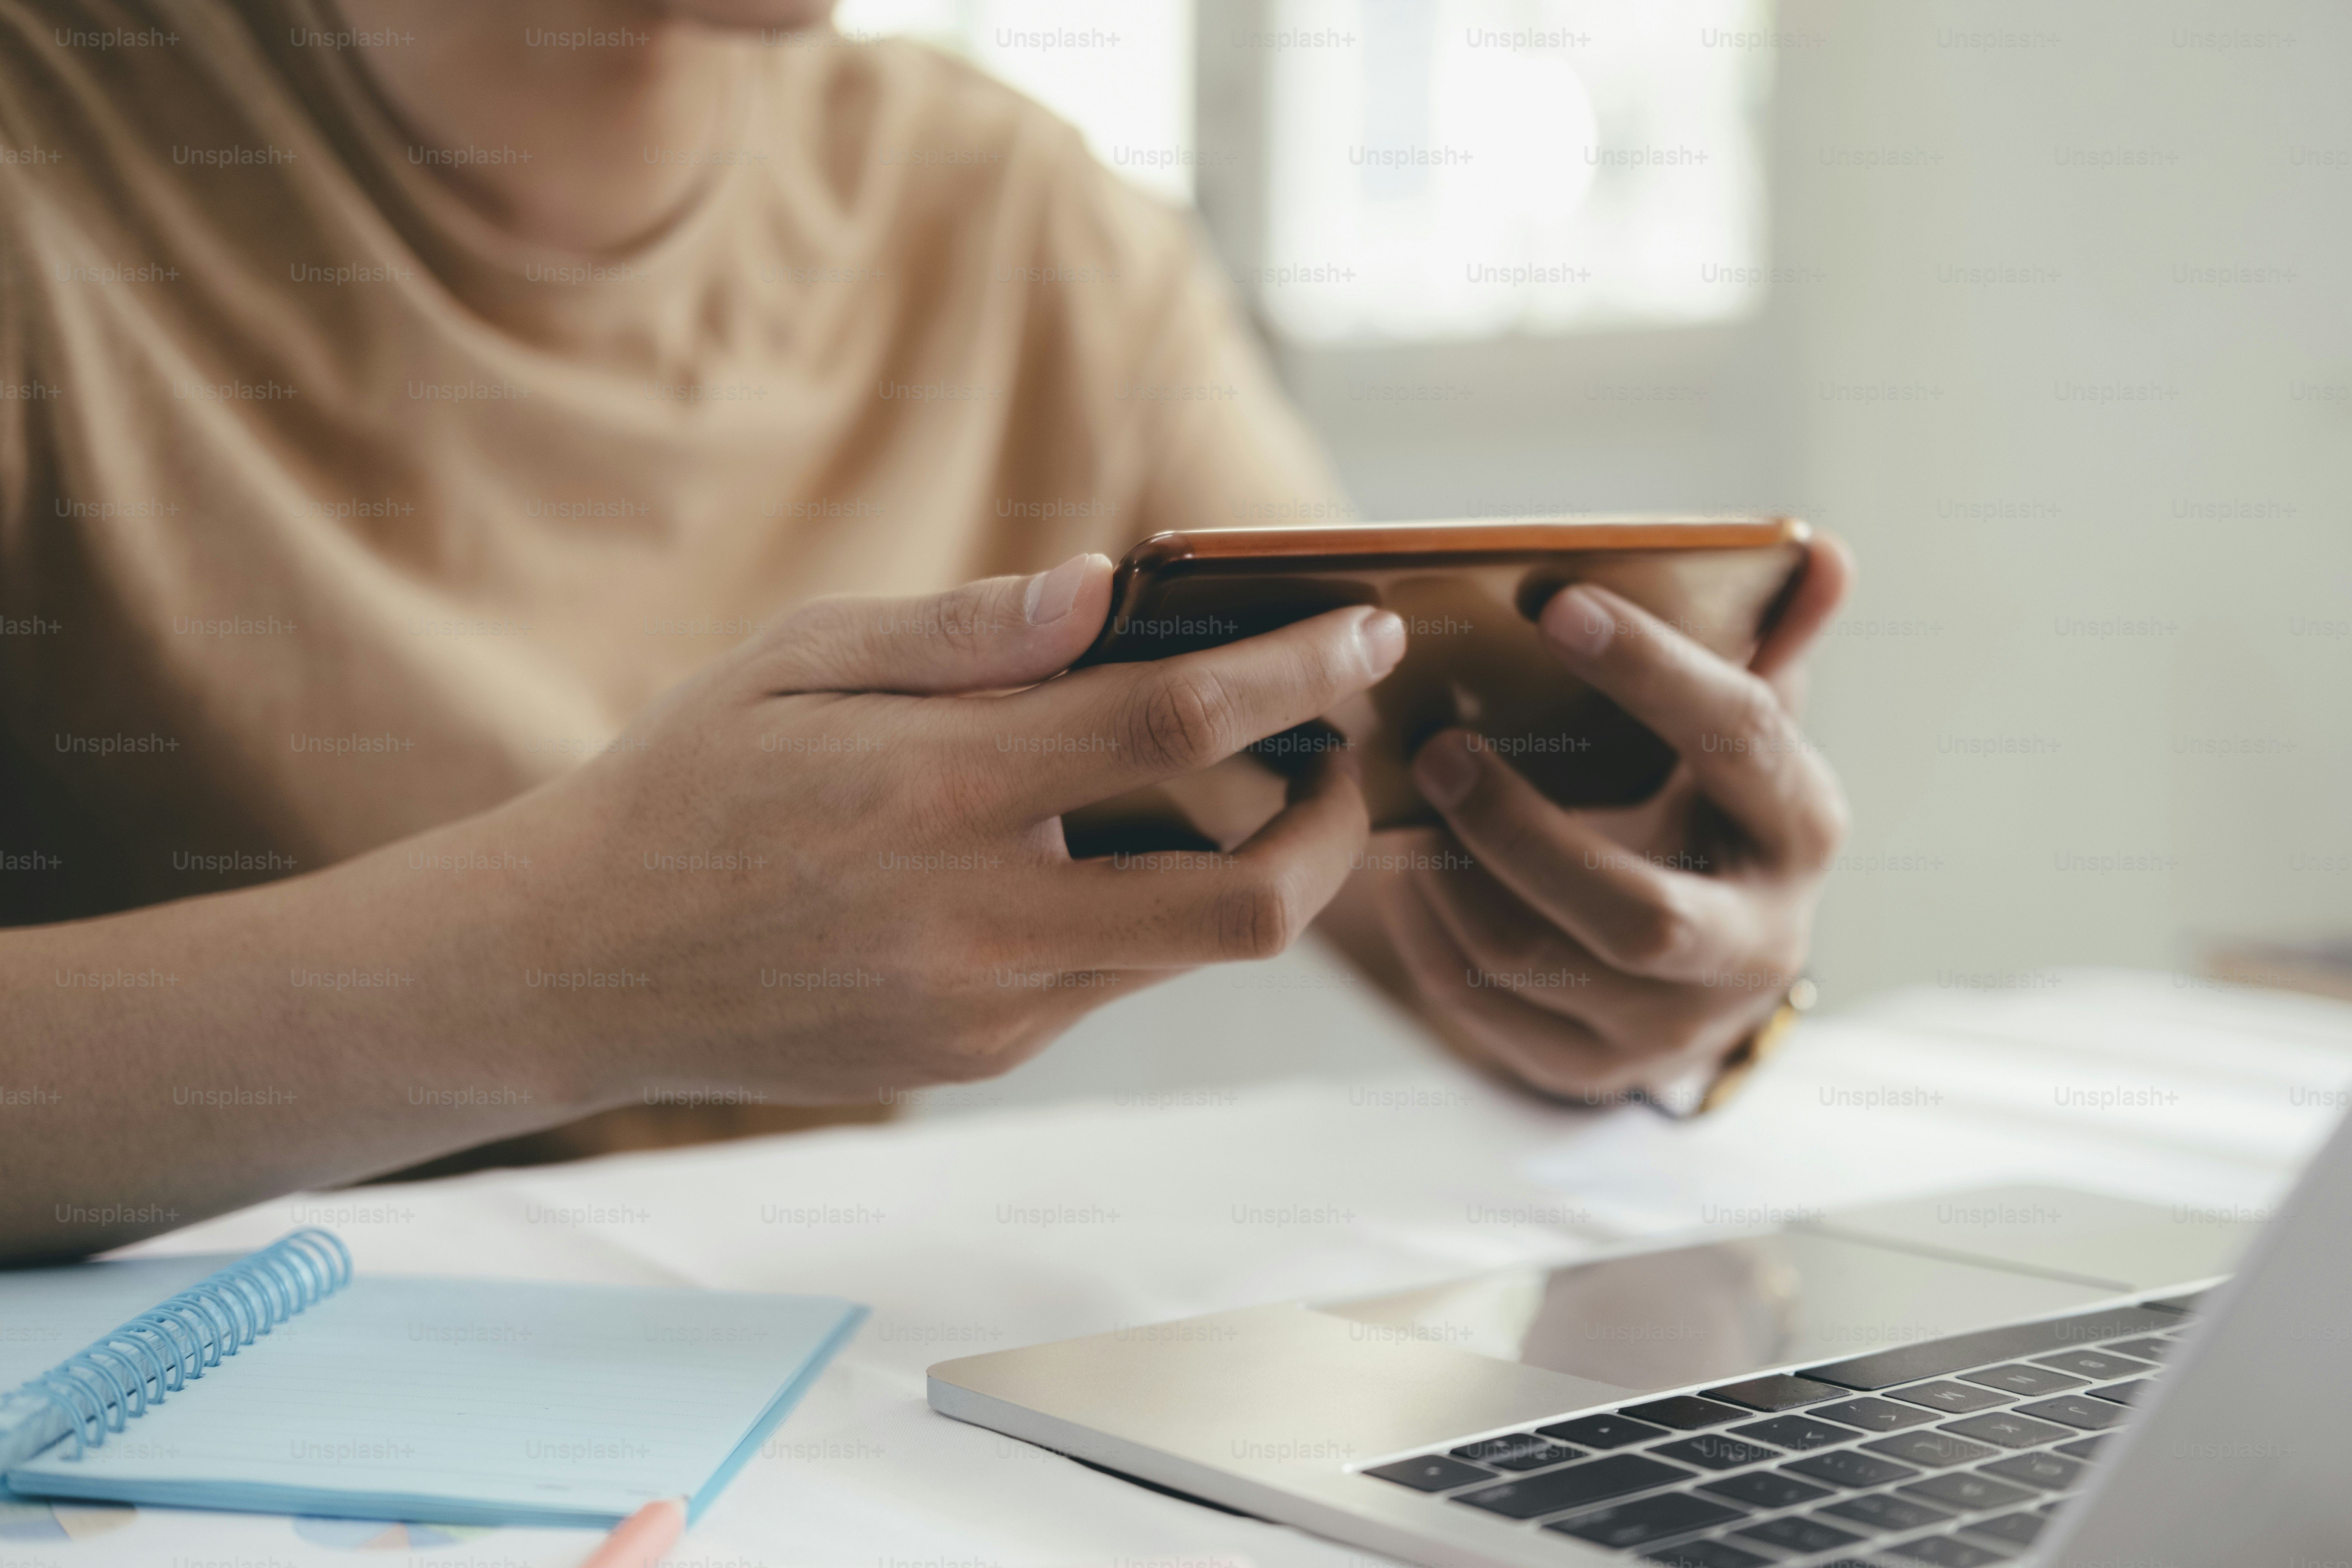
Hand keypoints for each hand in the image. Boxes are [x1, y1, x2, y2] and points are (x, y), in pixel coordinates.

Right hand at [480, 554, 1404, 1105]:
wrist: (577, 966)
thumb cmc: (686, 784)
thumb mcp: (796, 661)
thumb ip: (962, 630)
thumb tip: (1107, 586)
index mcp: (932, 787)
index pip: (1174, 721)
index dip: (1298, 674)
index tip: (1370, 634)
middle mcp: (975, 918)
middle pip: (1244, 903)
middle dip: (1331, 827)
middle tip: (1337, 752)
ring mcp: (983, 1011)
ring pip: (1186, 949)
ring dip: (1242, 866)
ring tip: (1228, 783)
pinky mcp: (973, 1058)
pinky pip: (1106, 979)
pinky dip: (1138, 910)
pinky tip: (1091, 851)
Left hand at [1372, 536, 1852, 1102]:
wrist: (1698, 964)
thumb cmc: (1707, 809)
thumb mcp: (1744, 731)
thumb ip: (1772, 642)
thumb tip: (1818, 549)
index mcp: (1801, 830)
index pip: (1741, 740)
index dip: (1653, 671)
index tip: (1559, 604)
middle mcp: (1755, 944)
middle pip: (1635, 910)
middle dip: (1520, 829)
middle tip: (1439, 748)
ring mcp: (1672, 1025)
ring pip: (1538, 962)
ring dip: (1454, 878)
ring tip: (1408, 798)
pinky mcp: (1589, 1069)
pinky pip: (1482, 1007)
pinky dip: (1429, 933)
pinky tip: (1403, 871)